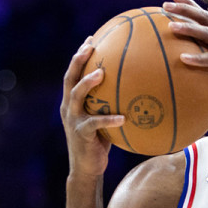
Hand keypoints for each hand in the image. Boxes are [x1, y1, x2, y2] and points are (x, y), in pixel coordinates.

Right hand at [60, 36, 125, 177]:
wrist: (87, 168)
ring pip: (76, 96)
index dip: (80, 56)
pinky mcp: (81, 134)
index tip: (91, 39)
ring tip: (102, 73)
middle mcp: (69, 107)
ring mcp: (73, 120)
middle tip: (90, 45)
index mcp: (73, 102)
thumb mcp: (105, 120)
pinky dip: (108, 119)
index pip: (74, 73)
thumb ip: (113, 105)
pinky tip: (123, 117)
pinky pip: (95, 123)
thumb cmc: (100, 143)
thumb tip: (139, 90)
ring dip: (88, 83)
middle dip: (78, 60)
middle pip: (69, 78)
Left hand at [162, 0, 207, 112]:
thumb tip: (178, 56)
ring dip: (189, 28)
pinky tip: (182, 58)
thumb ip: (204, 55)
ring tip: (171, 26)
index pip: (204, 14)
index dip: (189, 3)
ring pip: (207, 34)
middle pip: (205, 17)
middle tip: (166, 5)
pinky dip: (197, 59)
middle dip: (185, 9)